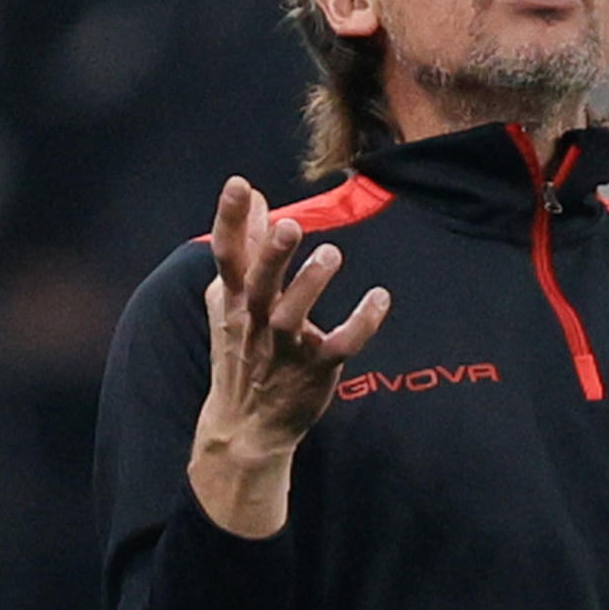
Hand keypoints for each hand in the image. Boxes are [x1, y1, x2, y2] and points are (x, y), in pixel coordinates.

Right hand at [190, 177, 389, 534]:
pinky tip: (381, 297)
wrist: (246, 426)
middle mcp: (256, 321)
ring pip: (294, 315)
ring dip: (312, 285)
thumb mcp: (232, 298)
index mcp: (235, 300)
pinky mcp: (316, 368)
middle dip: (272, 255)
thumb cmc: (242, 350)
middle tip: (290, 224)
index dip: (229, 219)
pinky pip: (340, 346)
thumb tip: (252, 197)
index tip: (239, 183)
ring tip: (332, 253)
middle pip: (260, 284)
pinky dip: (361, 323)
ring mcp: (286, 347)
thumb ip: (244, 246)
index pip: (227, 255)